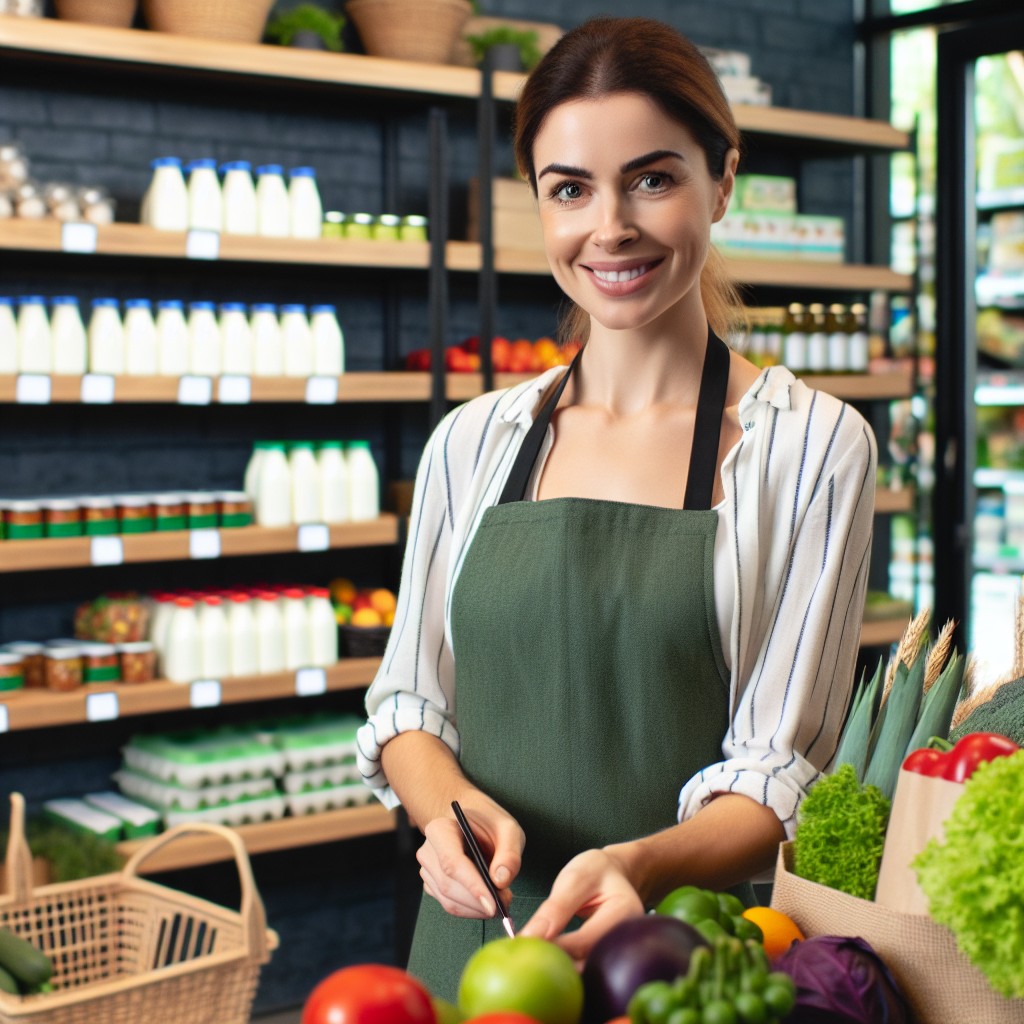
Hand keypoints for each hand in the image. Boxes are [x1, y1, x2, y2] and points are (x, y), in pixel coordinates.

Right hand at [417, 796, 524, 919]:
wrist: (473, 822)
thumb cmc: (489, 823)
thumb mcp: (508, 829)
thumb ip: (508, 852)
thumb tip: (500, 881)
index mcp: (439, 830)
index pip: (452, 862)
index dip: (472, 885)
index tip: (492, 904)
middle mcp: (427, 852)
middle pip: (449, 886)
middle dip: (479, 901)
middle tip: (507, 902)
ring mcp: (427, 871)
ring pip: (449, 901)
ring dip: (477, 909)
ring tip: (502, 903)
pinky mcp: (433, 887)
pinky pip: (451, 906)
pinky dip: (472, 910)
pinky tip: (489, 903)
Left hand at [519, 848, 643, 963]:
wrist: (613, 875)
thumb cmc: (595, 872)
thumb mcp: (575, 878)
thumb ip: (555, 908)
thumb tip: (529, 938)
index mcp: (624, 913)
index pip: (585, 942)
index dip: (554, 948)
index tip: (527, 947)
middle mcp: (626, 940)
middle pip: (586, 963)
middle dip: (555, 963)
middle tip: (527, 957)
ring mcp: (618, 952)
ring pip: (584, 970)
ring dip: (558, 967)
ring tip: (534, 958)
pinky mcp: (606, 958)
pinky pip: (584, 967)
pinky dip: (565, 964)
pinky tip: (546, 958)